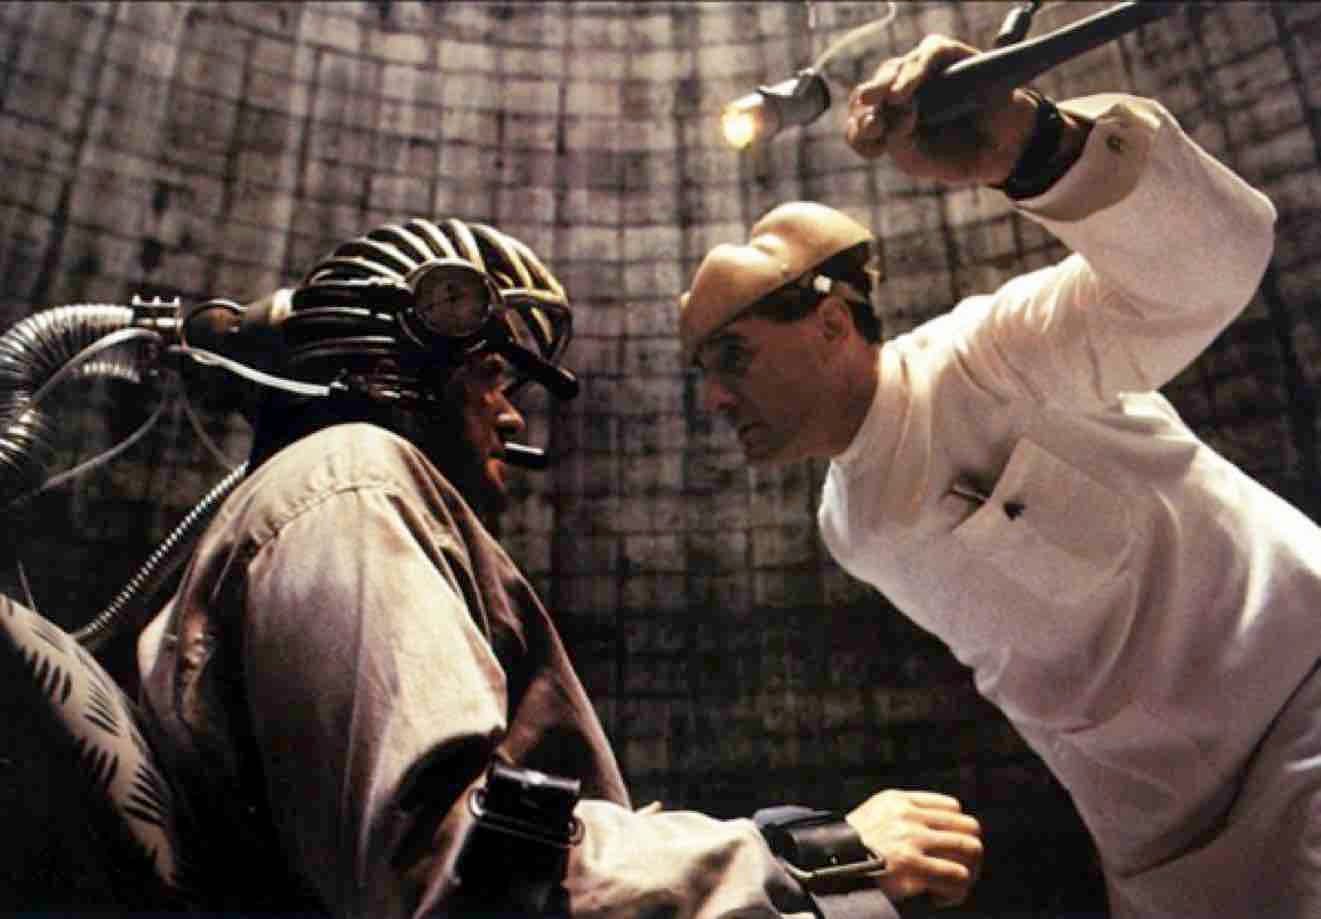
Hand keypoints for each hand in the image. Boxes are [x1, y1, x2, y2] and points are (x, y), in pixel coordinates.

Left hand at [845, 34, 1036, 185]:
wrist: (1001, 149)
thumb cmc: (957, 154)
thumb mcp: (919, 160)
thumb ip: (897, 143)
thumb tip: (893, 114)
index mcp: (886, 120)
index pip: (858, 120)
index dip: (858, 132)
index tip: (873, 148)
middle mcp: (899, 93)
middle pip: (870, 91)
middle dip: (868, 106)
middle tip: (870, 121)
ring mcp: (921, 73)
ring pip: (893, 69)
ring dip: (889, 84)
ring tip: (895, 100)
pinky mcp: (948, 56)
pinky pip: (927, 53)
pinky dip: (916, 70)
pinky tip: (908, 91)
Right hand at [846, 789, 982, 906]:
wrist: (826, 868)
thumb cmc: (850, 849)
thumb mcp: (874, 816)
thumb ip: (904, 815)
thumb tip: (944, 831)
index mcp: (899, 800)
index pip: (953, 807)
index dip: (957, 829)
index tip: (949, 849)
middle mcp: (908, 816)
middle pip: (968, 827)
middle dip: (970, 851)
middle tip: (960, 870)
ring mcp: (911, 840)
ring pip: (970, 850)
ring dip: (966, 872)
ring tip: (951, 886)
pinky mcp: (912, 867)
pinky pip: (956, 877)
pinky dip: (954, 891)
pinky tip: (938, 898)